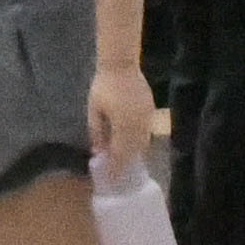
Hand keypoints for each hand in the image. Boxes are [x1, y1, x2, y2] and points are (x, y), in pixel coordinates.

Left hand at [88, 60, 156, 181]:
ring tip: (125, 162)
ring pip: (143, 144)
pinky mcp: (151, 112)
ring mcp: (147, 119)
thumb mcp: (94, 110)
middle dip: (125, 164)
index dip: (116, 168)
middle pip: (134, 152)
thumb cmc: (104, 86)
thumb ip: (96, 132)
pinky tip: (132, 145)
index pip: (120, 154)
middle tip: (118, 174)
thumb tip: (98, 151)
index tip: (111, 179)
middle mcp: (138, 126)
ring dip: (134, 154)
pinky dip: (140, 142)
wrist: (121, 65)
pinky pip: (147, 133)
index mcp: (123, 127)